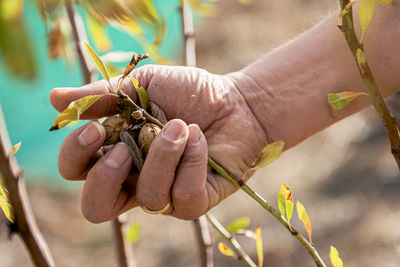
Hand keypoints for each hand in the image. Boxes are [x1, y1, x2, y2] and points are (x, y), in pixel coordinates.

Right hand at [50, 65, 266, 221]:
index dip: (76, 155)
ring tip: (182, 125)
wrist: (236, 101)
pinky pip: (183, 196)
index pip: (76, 171)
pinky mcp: (194, 201)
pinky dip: (191, 163)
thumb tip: (54, 99)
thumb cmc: (189, 92)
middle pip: (96, 208)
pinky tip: (200, 139)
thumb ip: (102, 95)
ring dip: (163, 156)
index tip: (96, 128)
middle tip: (125, 147)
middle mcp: (135, 179)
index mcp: (115, 151)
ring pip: (147, 197)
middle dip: (105, 178)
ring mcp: (165, 194)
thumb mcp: (142, 85)